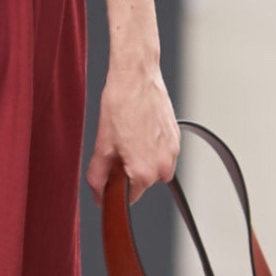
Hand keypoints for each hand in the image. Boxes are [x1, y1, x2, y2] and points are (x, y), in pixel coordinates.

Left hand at [88, 57, 179, 201]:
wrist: (136, 77)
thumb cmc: (121, 104)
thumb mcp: (102, 146)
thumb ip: (99, 177)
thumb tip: (99, 194)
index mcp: (144, 171)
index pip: (130, 198)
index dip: (116, 189)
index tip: (109, 178)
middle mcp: (163, 165)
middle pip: (143, 183)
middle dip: (129, 172)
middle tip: (116, 149)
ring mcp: (173, 151)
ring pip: (155, 168)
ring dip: (142, 159)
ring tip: (129, 137)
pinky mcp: (176, 138)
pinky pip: (163, 153)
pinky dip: (151, 147)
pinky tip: (139, 129)